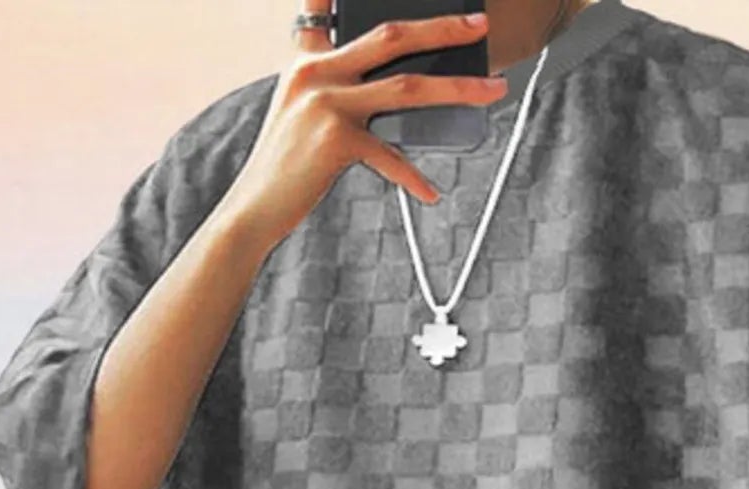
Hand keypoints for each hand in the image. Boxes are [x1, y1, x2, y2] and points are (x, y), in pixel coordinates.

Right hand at [225, 10, 506, 250]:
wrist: (255, 208)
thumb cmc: (288, 165)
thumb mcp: (303, 112)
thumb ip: (338, 87)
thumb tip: (401, 89)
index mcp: (309, 58)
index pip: (333, 8)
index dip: (364, 0)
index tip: (425, 0)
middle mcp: (316, 71)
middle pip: (392, 37)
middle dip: (441, 28)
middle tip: (479, 25)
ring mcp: (326, 103)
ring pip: (406, 87)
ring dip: (457, 88)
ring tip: (493, 90)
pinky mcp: (336, 140)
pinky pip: (390, 155)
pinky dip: (412, 178)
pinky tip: (430, 194)